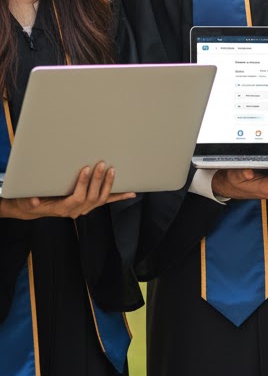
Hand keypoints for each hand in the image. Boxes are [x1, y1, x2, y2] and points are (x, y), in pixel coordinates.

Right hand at [0, 163, 135, 219]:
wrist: (36, 209)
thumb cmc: (32, 201)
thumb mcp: (26, 201)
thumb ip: (29, 201)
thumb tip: (33, 201)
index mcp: (63, 208)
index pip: (77, 197)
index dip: (83, 184)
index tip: (86, 168)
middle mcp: (76, 211)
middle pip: (92, 197)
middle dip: (98, 180)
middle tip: (102, 164)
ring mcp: (85, 209)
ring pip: (102, 199)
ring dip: (109, 185)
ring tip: (113, 170)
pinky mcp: (90, 205)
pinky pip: (107, 201)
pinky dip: (119, 197)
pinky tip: (132, 193)